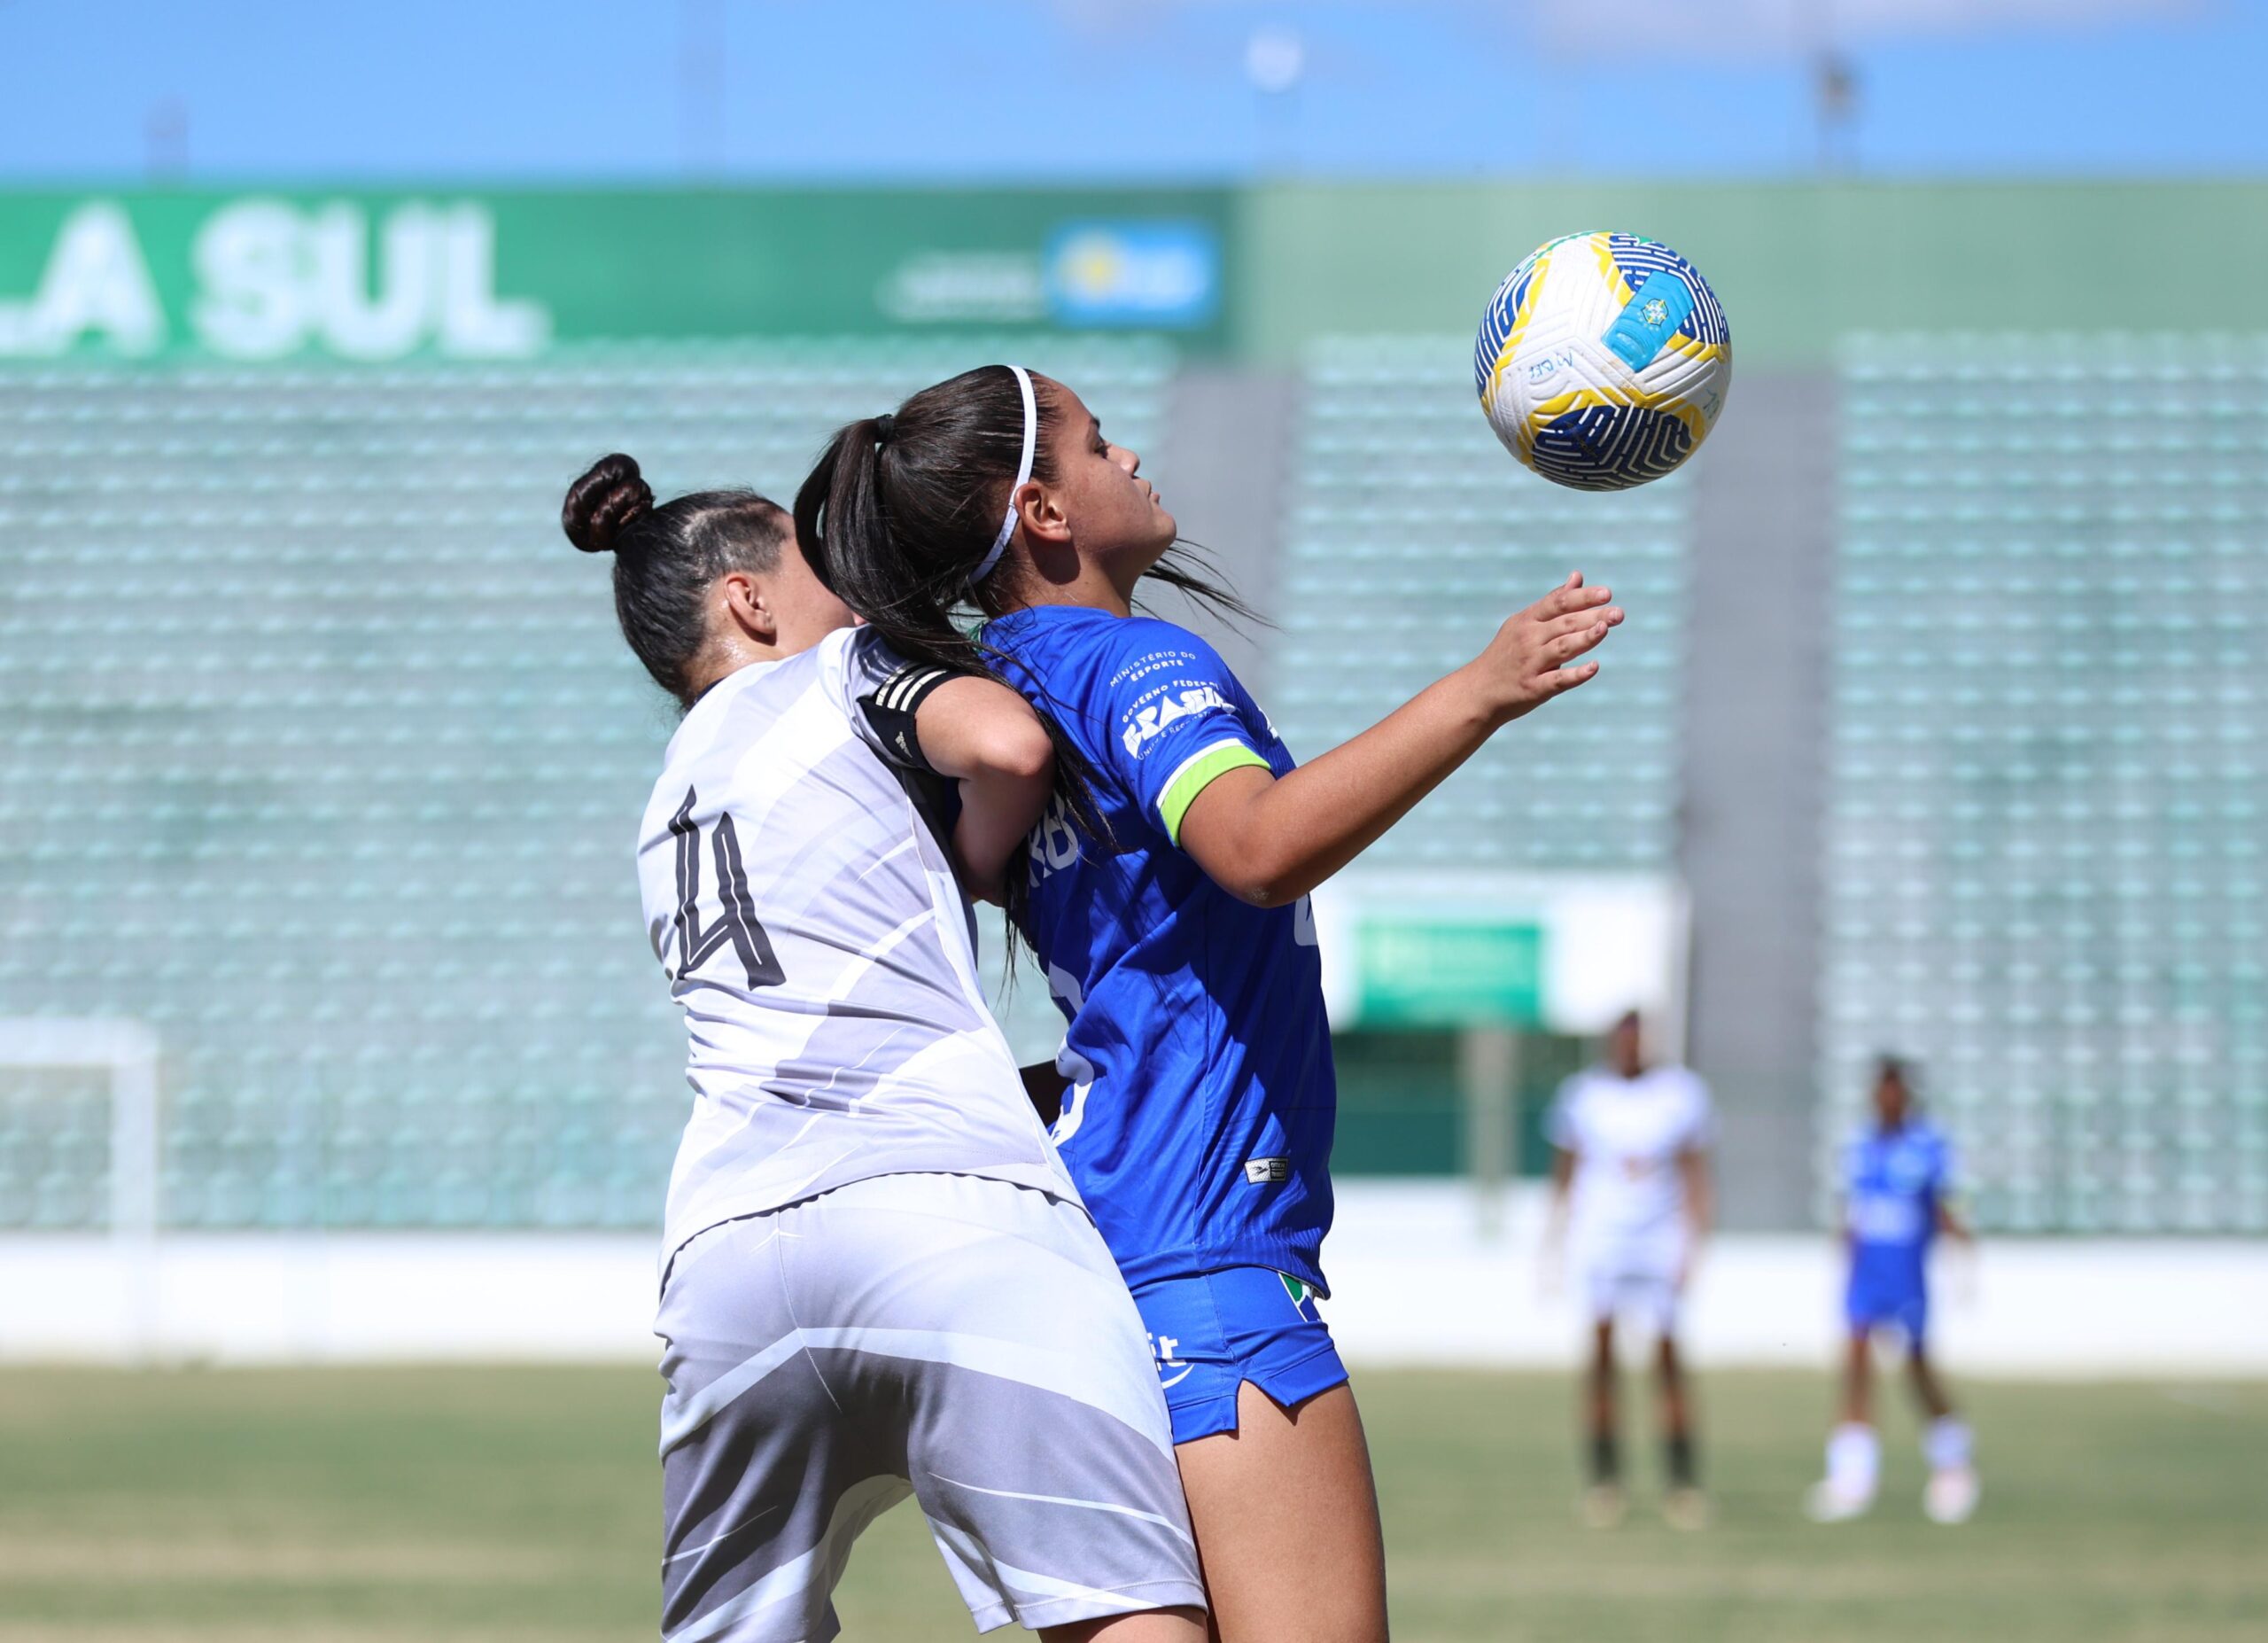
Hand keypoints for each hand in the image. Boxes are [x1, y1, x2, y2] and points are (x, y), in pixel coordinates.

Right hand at [1466, 572, 1622, 726]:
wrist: (1478, 691)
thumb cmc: (1507, 654)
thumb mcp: (1524, 623)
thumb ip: (1553, 602)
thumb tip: (1578, 576)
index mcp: (1527, 620)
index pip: (1558, 603)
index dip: (1582, 597)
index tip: (1607, 593)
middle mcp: (1528, 639)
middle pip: (1565, 624)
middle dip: (1593, 617)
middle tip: (1619, 614)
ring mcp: (1530, 663)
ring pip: (1562, 648)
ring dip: (1585, 638)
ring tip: (1605, 629)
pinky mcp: (1533, 688)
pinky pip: (1557, 680)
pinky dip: (1575, 674)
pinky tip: (1593, 667)